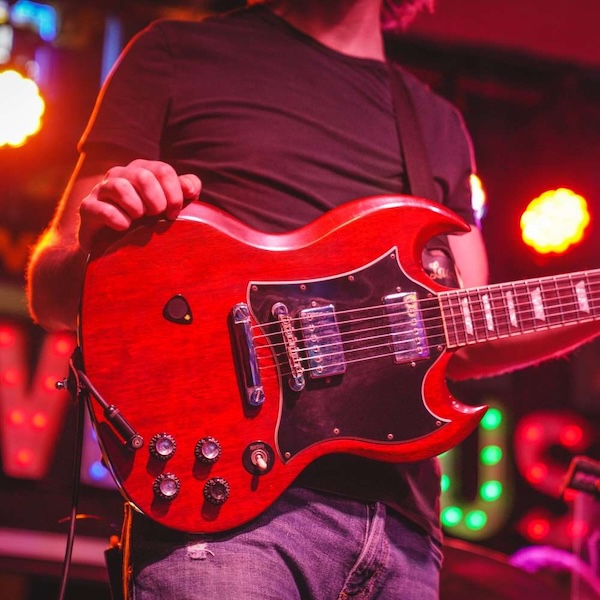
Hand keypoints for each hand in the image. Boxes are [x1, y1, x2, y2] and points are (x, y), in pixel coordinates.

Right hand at [79, 159, 200, 251]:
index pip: (163, 170)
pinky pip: (103, 209)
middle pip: (143, 176)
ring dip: (136, 208)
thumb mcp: (169, 203)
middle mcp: (121, 174)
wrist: (110, 242)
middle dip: (156, 201)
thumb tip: (190, 188)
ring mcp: (102, 189)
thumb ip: (185, 190)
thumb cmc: (145, 219)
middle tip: (157, 216)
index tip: (174, 213)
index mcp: (142, 170)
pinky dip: (118, 220)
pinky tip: (124, 228)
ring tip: (139, 219)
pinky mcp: (88, 207)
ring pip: (120, 187)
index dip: (174, 193)